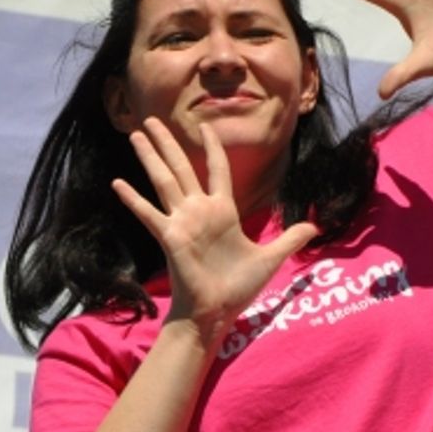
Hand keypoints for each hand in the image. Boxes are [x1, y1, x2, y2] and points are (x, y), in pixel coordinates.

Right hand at [111, 119, 318, 343]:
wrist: (217, 311)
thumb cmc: (238, 287)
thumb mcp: (271, 258)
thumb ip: (290, 239)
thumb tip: (315, 226)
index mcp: (223, 212)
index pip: (217, 170)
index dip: (212, 148)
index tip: (206, 127)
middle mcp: (200, 211)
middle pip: (182, 167)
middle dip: (168, 143)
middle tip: (152, 120)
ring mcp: (182, 222)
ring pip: (164, 181)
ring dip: (150, 157)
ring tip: (135, 133)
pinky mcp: (170, 237)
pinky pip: (149, 214)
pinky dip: (133, 199)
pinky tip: (118, 182)